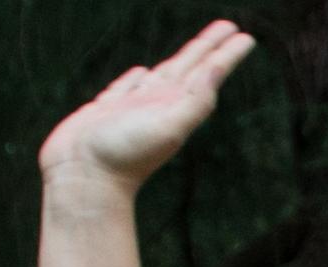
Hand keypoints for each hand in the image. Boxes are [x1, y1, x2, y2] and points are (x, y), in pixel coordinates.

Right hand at [37, 20, 255, 195]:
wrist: (83, 179)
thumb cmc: (125, 155)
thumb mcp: (170, 126)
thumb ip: (197, 99)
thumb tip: (217, 68)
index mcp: (177, 105)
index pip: (207, 71)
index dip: (225, 53)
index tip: (245, 36)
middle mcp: (158, 104)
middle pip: (188, 66)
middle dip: (207, 46)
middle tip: (227, 26)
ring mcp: (133, 107)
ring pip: (159, 74)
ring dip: (178, 59)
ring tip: (191, 49)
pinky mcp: (105, 111)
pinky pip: (126, 87)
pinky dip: (135, 77)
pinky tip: (143, 72)